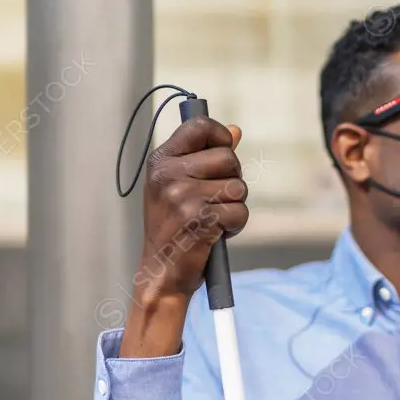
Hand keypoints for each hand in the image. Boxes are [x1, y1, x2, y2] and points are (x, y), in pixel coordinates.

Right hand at [135, 117, 245, 301]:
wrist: (161, 272)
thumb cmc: (173, 229)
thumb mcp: (179, 187)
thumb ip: (205, 157)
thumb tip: (235, 131)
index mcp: (160, 161)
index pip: (200, 126)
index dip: (221, 137)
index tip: (222, 156)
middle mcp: (167, 175)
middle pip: (228, 157)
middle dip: (232, 179)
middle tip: (215, 200)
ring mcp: (181, 197)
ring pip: (238, 186)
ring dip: (234, 206)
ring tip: (214, 219)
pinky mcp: (198, 220)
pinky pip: (239, 212)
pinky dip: (235, 226)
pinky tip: (216, 234)